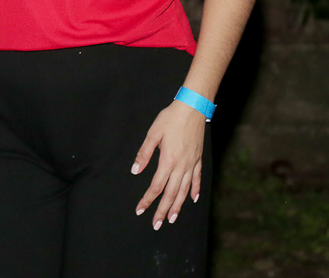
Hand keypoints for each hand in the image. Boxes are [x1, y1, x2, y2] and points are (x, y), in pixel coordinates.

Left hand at [131, 100, 206, 228]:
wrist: (192, 108)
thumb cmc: (170, 119)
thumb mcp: (153, 134)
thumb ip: (144, 154)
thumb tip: (135, 171)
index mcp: (167, 160)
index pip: (156, 186)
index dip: (147, 199)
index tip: (140, 210)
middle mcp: (181, 166)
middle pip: (171, 194)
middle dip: (162, 210)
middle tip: (156, 224)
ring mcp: (191, 164)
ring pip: (184, 191)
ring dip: (178, 206)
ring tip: (171, 218)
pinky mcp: (198, 160)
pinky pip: (196, 179)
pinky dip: (194, 191)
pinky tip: (193, 200)